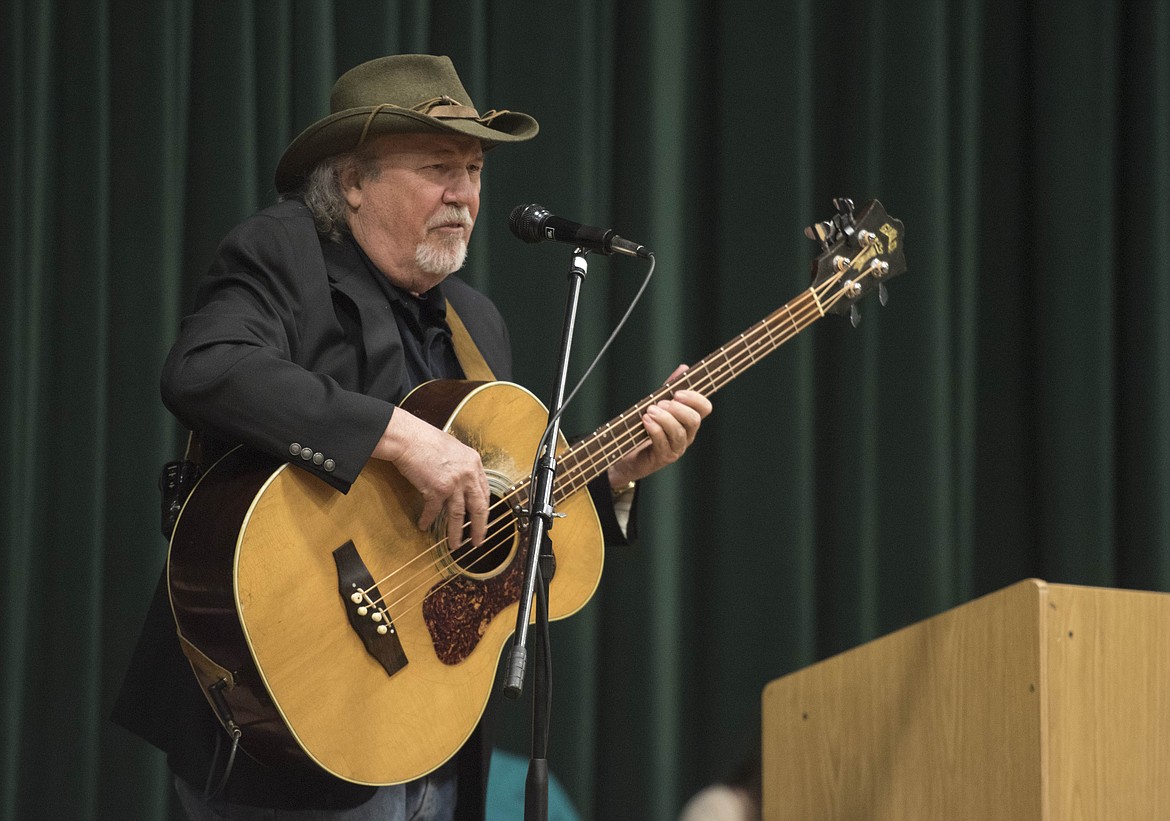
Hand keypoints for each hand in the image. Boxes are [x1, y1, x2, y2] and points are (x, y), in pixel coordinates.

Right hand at [372, 409, 488, 550]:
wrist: (408, 438)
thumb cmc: (426, 439)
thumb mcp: (453, 448)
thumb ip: (461, 465)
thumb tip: (462, 481)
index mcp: (474, 462)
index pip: (485, 491)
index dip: (483, 508)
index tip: (482, 519)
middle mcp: (468, 474)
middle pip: (479, 508)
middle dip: (480, 528)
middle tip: (478, 541)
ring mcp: (454, 483)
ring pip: (458, 515)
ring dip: (456, 533)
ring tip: (455, 545)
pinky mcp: (437, 490)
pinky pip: (433, 511)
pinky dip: (428, 520)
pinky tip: (424, 526)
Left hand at [607, 364, 711, 488]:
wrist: (627, 452)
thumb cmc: (644, 427)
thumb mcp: (657, 403)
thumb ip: (670, 387)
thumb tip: (684, 368)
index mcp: (688, 420)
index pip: (704, 407)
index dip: (695, 398)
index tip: (677, 392)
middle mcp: (687, 434)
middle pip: (694, 420)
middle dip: (678, 409)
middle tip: (661, 403)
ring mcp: (676, 448)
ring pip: (679, 432)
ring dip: (664, 418)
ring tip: (649, 411)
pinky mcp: (663, 457)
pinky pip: (664, 443)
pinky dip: (654, 429)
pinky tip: (645, 421)